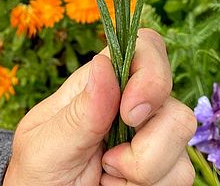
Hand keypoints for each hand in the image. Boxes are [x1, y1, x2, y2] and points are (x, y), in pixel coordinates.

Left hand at [2, 28, 196, 185]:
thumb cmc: (38, 175)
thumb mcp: (45, 147)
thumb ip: (79, 113)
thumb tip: (104, 65)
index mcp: (103, 83)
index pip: (146, 47)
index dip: (151, 70)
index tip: (129, 113)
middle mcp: (134, 104)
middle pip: (174, 102)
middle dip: (148, 143)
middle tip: (108, 162)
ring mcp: (153, 136)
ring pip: (182, 140)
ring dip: (144, 171)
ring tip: (106, 178)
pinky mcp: (164, 169)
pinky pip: (182, 174)